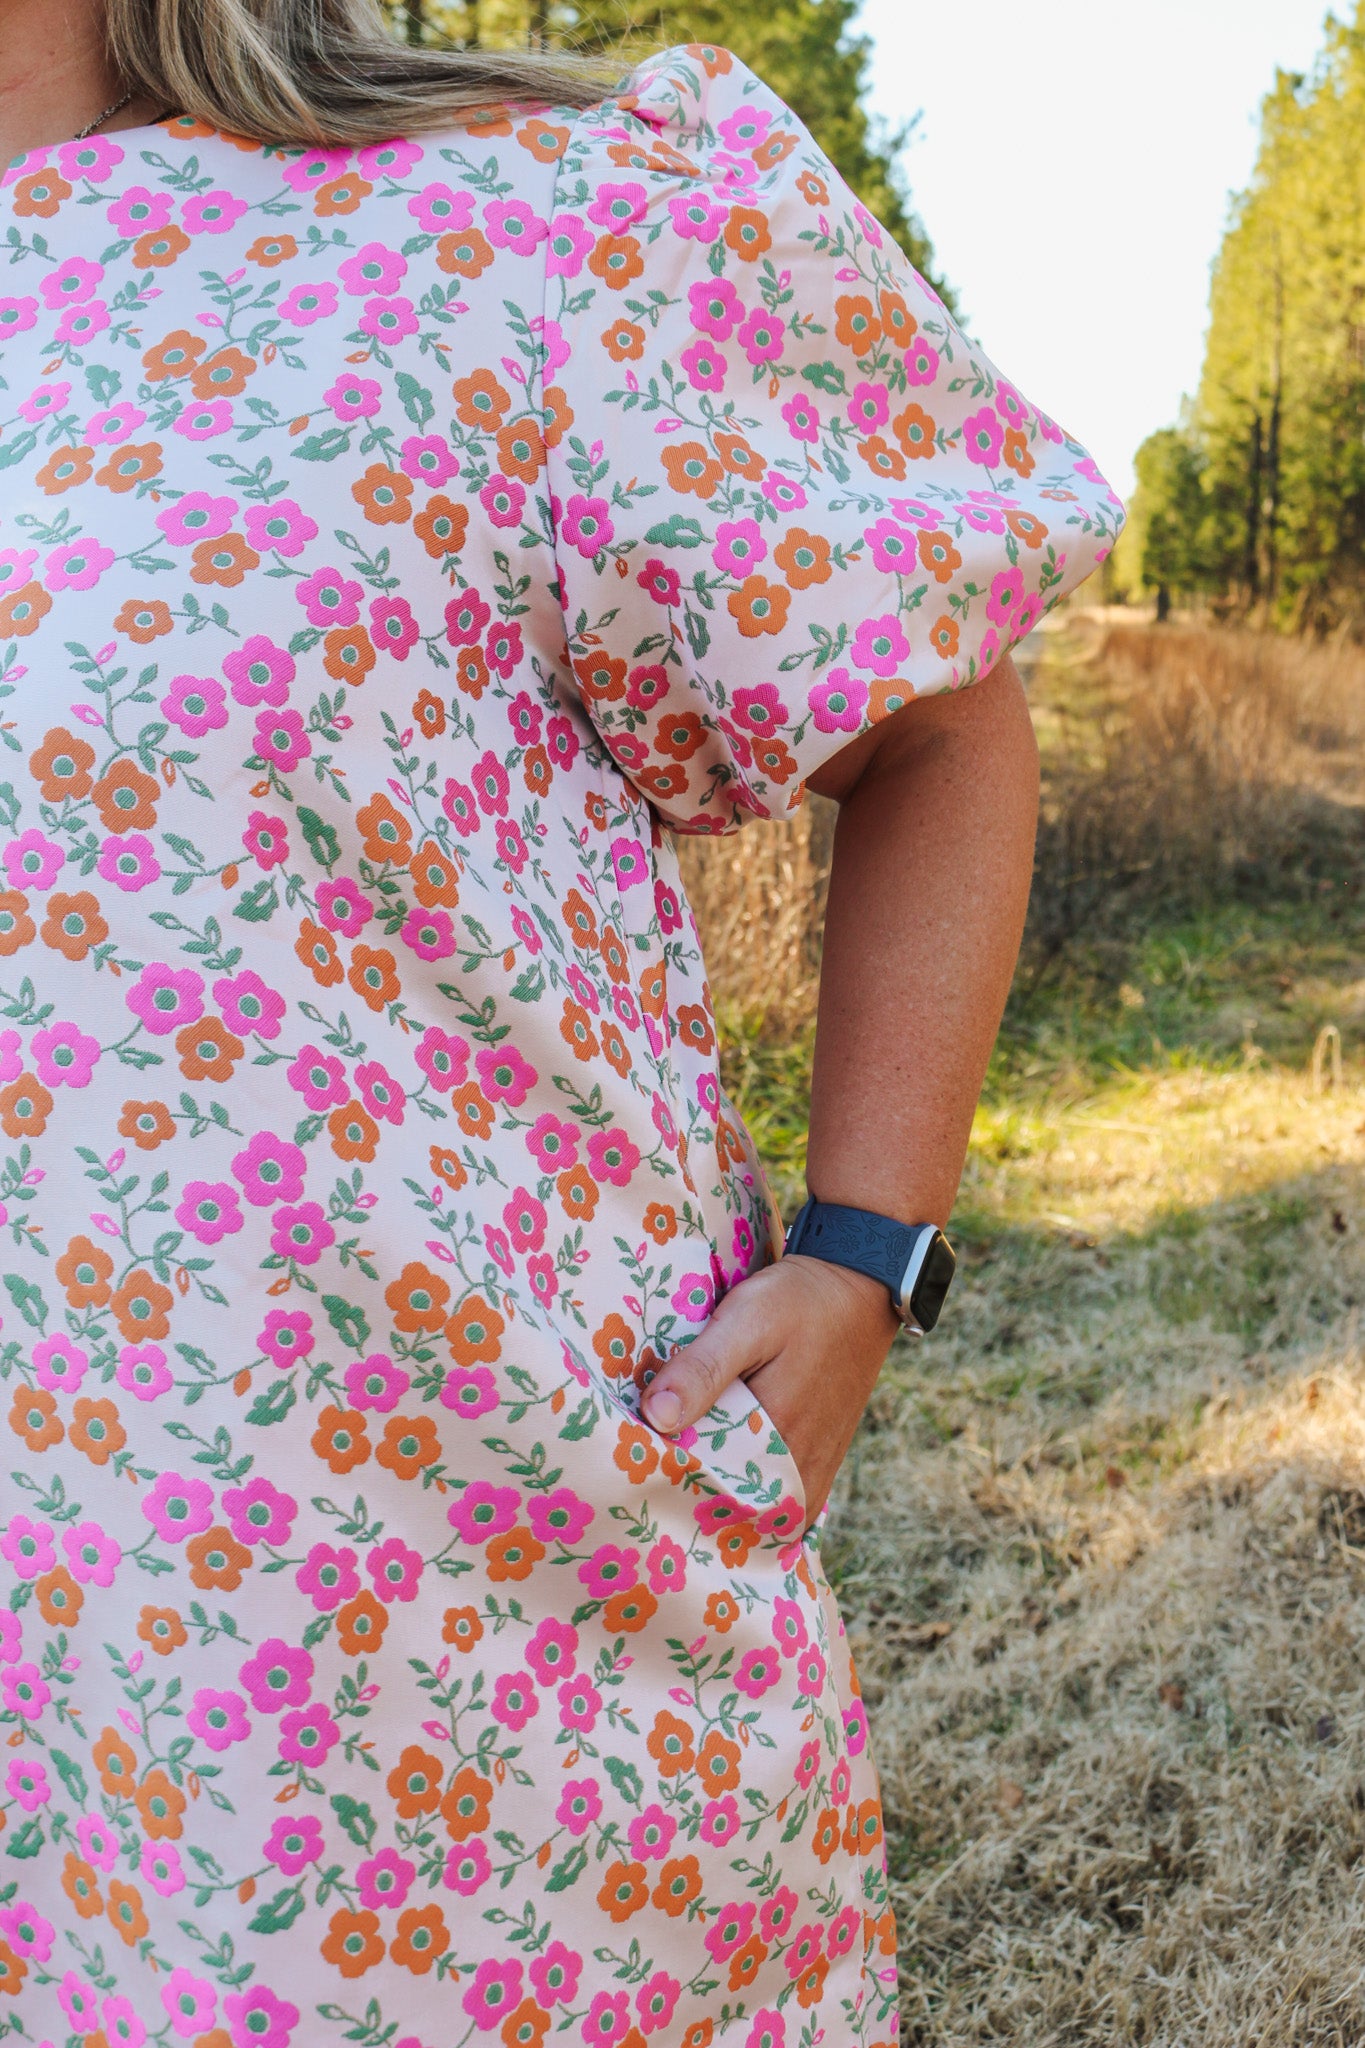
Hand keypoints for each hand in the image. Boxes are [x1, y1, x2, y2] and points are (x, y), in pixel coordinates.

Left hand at [642, 1255, 899, 1530]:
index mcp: (778, 1438)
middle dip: (687, 1490)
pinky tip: (720, 1477)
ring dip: (717, 1495)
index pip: (705, 1484)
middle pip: (728, 1504)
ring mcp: (813, 1475)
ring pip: (753, 1509)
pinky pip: (778, 1506)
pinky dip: (748, 1499)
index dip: (664, 1474)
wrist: (858, 1292)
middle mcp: (799, 1471)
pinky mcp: (819, 1467)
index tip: (632, 1458)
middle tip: (646, 1466)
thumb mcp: (748, 1320)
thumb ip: (703, 1368)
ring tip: (676, 1470)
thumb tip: (655, 1417)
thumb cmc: (801, 1303)